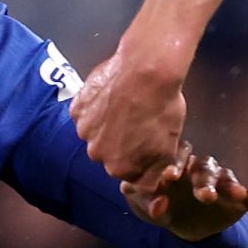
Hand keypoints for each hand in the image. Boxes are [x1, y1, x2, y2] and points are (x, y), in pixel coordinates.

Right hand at [72, 46, 189, 185]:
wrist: (146, 71)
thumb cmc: (162, 107)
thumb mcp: (170, 145)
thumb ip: (156, 167)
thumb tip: (152, 177)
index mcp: (121, 169)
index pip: (130, 174)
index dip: (140, 159)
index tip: (146, 143)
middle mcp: (98, 155)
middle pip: (110, 155)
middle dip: (121, 143)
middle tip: (135, 121)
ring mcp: (85, 132)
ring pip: (95, 135)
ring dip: (106, 126)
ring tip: (123, 106)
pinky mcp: (77, 109)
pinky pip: (84, 114)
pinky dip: (94, 108)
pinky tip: (110, 96)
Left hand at [120, 150, 247, 240]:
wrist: (184, 227)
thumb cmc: (163, 207)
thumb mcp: (146, 206)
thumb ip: (137, 197)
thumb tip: (125, 188)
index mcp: (179, 165)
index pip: (178, 159)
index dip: (175, 167)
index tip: (170, 178)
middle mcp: (201, 169)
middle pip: (204, 167)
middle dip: (203, 181)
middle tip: (203, 195)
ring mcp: (221, 184)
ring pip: (226, 180)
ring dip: (230, 186)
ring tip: (233, 195)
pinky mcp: (237, 201)